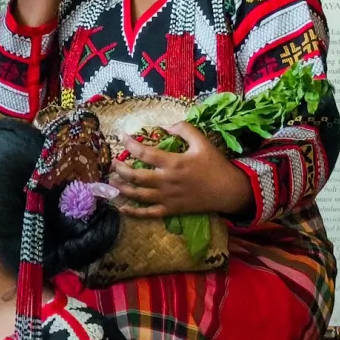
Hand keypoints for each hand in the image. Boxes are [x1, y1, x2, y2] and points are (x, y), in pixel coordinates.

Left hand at [111, 122, 252, 217]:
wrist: (228, 191)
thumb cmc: (215, 165)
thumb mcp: (202, 141)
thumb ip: (184, 129)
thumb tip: (165, 125)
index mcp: (173, 162)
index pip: (144, 152)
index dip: (129, 144)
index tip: (122, 136)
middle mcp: (166, 181)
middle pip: (134, 175)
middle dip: (119, 168)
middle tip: (112, 163)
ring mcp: (166, 197)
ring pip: (137, 194)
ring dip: (121, 188)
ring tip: (111, 181)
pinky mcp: (170, 210)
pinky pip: (147, 213)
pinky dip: (132, 212)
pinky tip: (122, 207)